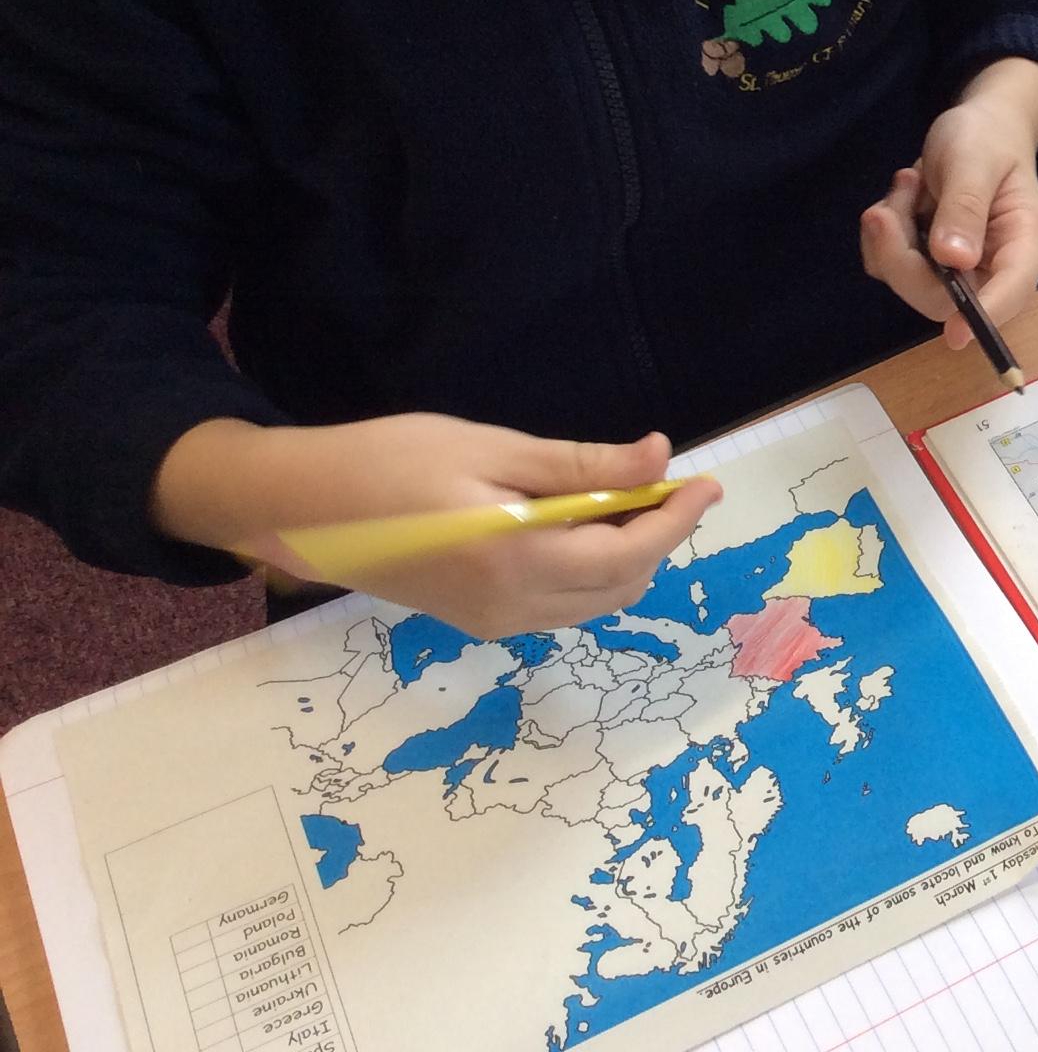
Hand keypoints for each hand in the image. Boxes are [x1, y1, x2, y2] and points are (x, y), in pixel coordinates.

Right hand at [151, 415, 721, 637]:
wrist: (297, 509)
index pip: (630, 552)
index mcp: (516, 561)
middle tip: (675, 485)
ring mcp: (492, 622)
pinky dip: (593, 572)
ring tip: (637, 500)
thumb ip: (579, 466)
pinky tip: (587, 526)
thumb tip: (659, 459)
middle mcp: (511, 607)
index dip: (678, 518)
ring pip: (595, 603)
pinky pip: (560, 607)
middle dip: (660, 538)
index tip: (707, 481)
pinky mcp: (476, 621)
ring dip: (630, 558)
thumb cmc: (387, 462)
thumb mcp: (489, 448)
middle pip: (622, 586)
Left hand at [858, 57, 1037, 349]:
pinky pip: (890, 263)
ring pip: (910, 281)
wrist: (977, 123)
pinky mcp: (925, 259)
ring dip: (892, 235)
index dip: (985, 315)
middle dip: (902, 260)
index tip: (955, 334)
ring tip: (908, 181)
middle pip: (944, 297)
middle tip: (881, 212)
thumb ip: (965, 207)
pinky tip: (904, 191)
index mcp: (1021, 243)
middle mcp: (991, 265)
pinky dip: (884, 229)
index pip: (1011, 291)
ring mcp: (955, 266)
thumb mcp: (976, 161)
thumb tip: (954, 260)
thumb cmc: (988, 137)